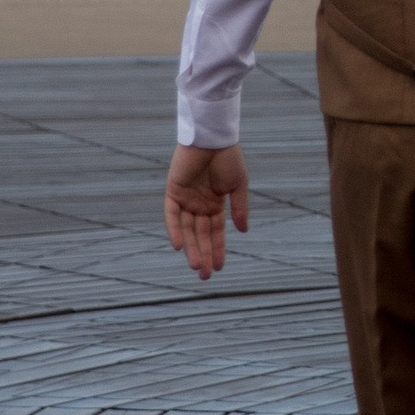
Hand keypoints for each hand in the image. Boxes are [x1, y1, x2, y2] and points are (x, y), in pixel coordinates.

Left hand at [166, 143, 250, 280]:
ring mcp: (185, 200)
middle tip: (205, 276)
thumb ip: (239, 208)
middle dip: (203, 254)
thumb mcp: (238, 186)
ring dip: (190, 248)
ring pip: (187, 230)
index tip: (220, 267)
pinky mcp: (173, 192)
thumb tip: (243, 231)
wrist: (213, 138)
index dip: (217, 249)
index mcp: (215, 204)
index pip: (215, 232)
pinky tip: (178, 246)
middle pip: (200, 235)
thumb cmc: (228, 158)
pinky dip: (174, 230)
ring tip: (196, 266)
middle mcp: (199, 205)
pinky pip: (172, 215)